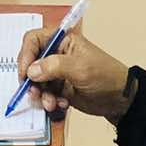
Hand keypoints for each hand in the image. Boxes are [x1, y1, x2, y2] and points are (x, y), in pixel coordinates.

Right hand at [16, 25, 132, 120]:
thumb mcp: (80, 68)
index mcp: (62, 40)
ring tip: (51, 103)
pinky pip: (44, 94)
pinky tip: (61, 104)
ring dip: (40, 94)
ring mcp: (57, 73)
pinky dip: (49, 101)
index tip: (25, 73)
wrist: (120, 99)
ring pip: (35, 82)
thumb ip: (54, 67)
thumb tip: (31, 71)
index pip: (34, 40)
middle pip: (30, 63)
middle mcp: (56, 54)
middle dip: (31, 80)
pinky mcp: (58, 88)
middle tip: (35, 93)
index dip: (25, 55)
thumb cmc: (105, 76)